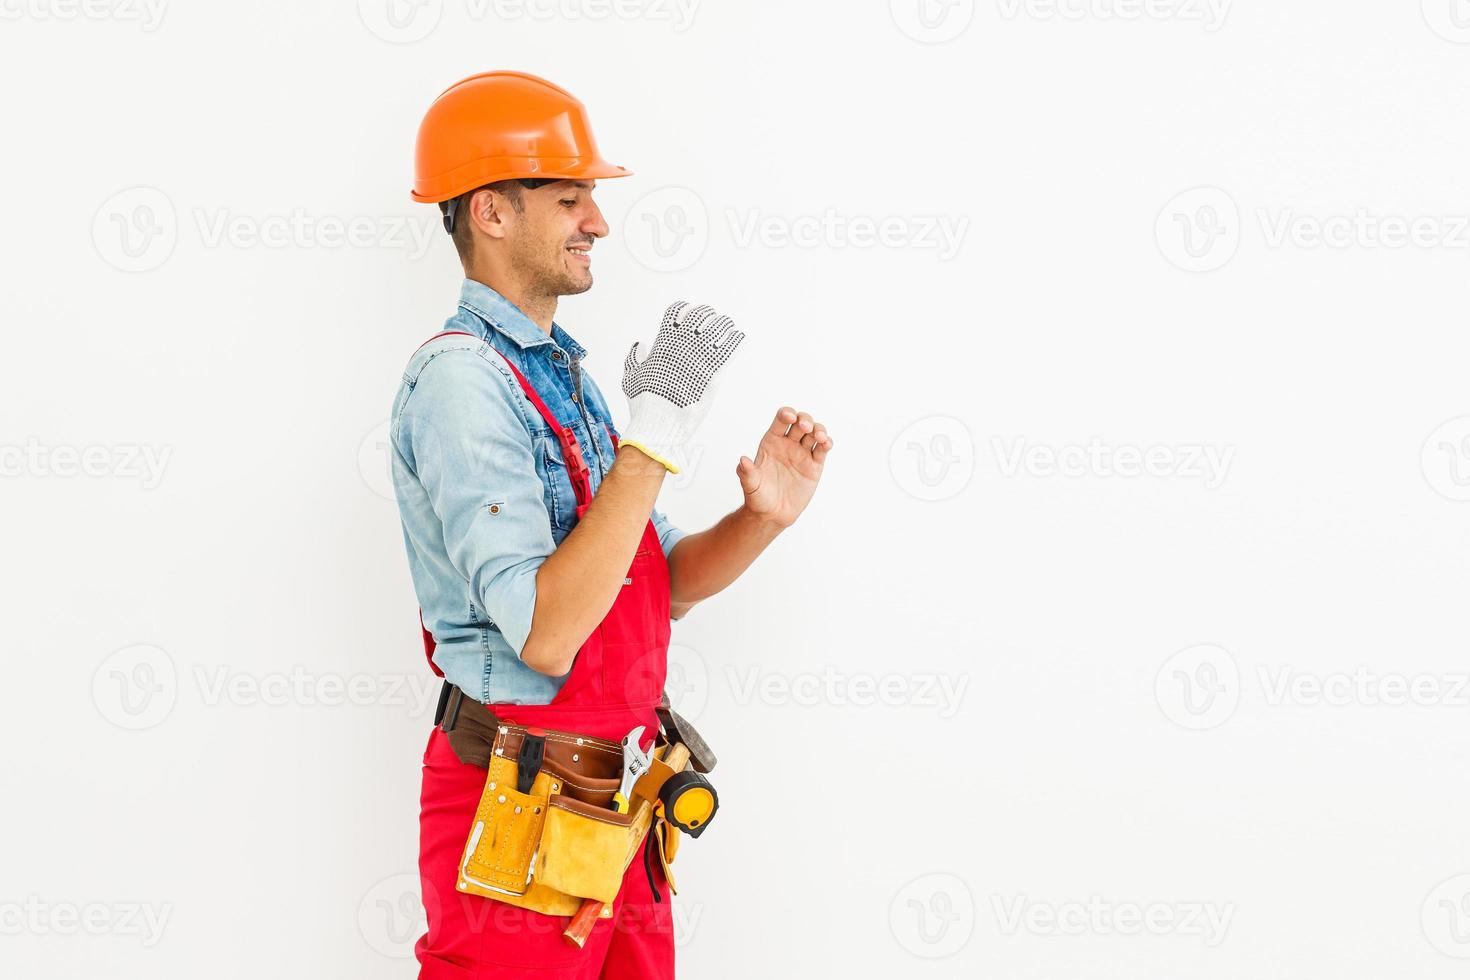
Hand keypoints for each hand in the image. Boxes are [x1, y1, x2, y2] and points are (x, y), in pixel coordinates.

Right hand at [621, 301, 743, 473]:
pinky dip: (736, 339)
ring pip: (719, 327)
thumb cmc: (645, 403)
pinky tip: (739, 337)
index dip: (684, 311)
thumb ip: (634, 358)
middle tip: (712, 321)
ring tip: (728, 327)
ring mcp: (700, 358)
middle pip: (701, 315)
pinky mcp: (715, 373)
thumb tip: (640, 345)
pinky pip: (731, 348)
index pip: (677, 310)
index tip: (688, 316)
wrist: (660, 423)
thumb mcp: (631, 377)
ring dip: (724, 324)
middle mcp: (683, 345)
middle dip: (707, 316)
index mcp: (664, 342)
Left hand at [736, 407, 831, 528]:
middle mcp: (788, 444)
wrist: (772, 514)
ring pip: (814, 433)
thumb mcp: (750, 485)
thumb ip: (746, 472)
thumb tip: (742, 460)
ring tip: (820, 437)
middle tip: (804, 428)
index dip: (786, 414)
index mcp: (771, 442)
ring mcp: (802, 454)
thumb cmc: (758, 498)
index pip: (780, 421)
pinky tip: (826, 444)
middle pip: (800, 422)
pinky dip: (826, 443)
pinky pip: (822, 450)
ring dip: (819, 429)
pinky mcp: (814, 466)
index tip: (789, 417)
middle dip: (804, 420)